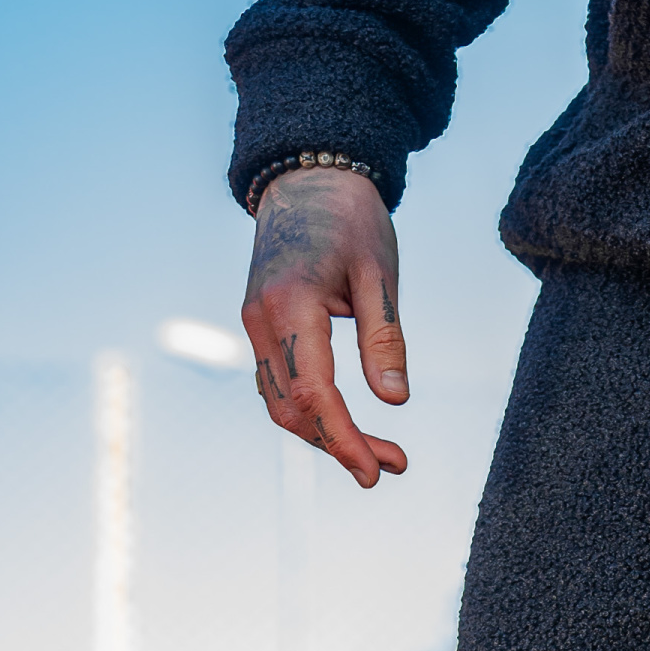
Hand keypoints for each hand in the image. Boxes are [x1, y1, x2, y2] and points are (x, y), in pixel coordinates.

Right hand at [241, 167, 408, 484]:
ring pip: (281, 403)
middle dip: (340, 444)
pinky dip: (310, 412)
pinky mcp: (261, 326)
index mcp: (290, 304)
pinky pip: (278, 385)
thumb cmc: (349, 220)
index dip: (344, 439)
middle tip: (395, 465)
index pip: (314, 393)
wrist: (306, 179)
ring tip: (384, 454)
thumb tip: (395, 400)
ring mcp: (254, 324)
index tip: (376, 472)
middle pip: (292, 409)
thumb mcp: (380, 275)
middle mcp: (260, 320)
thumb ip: (384, 338)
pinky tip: (348, 423)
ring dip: (326, 435)